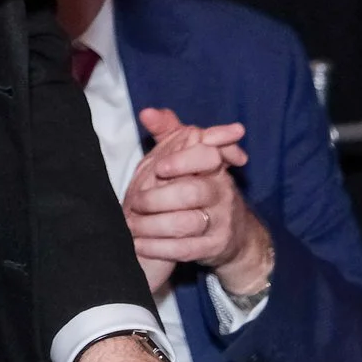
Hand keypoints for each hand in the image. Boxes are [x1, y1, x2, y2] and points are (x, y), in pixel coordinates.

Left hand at [123, 107, 268, 297]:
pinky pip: (185, 249)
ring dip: (153, 225)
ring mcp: (221, 221)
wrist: (232, 234)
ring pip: (187, 223)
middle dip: (158, 197)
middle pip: (193, 191)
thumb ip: (169, 133)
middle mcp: (222, 192)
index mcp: (214, 166)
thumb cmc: (199, 187)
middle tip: (134, 202)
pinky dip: (158, 248)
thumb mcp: (187, 158)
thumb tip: (147, 112)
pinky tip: (139, 245)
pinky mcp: (214, 247)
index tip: (160, 167)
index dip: (184, 160)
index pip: (207, 156)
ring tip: (130, 225)